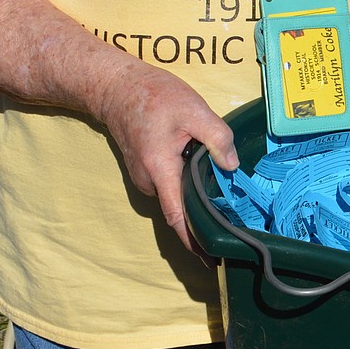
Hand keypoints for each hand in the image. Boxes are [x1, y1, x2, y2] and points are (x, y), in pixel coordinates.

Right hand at [97, 58, 238, 251]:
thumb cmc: (154, 96)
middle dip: (202, 217)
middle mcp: (149, 180)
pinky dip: (184, 184)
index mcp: (160, 170)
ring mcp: (143, 176)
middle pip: (179, 207)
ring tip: (221, 194)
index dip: (194, 242)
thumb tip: (231, 167)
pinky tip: (200, 173)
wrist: (116, 86)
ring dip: (193, 196)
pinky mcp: (144, 168)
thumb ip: (216, 137)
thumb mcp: (193, 109)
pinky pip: (168, 183)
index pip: (177, 217)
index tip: (212, 261)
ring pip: (174, 194)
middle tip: (232, 223)